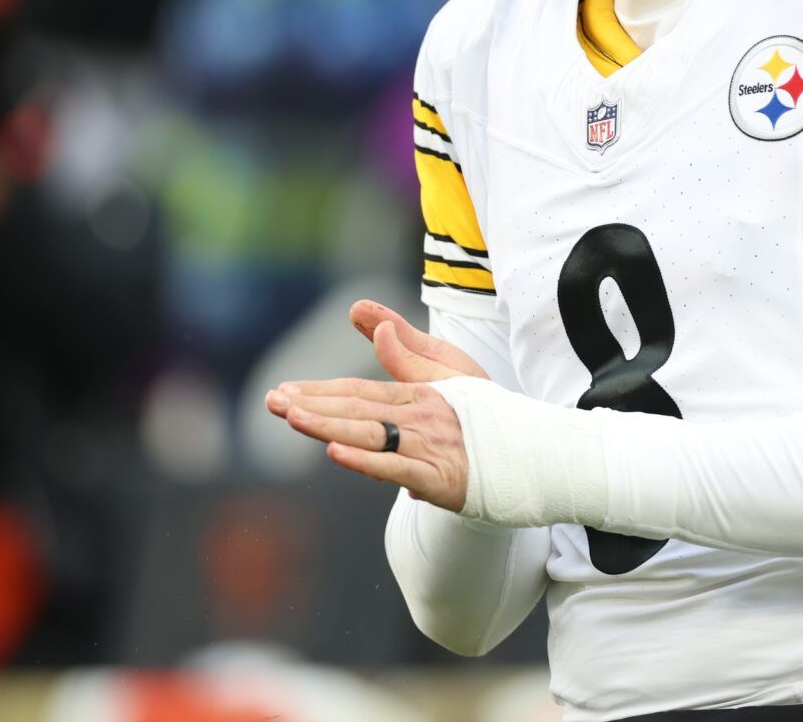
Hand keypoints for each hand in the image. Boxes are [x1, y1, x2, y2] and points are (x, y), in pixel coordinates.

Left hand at [262, 301, 487, 511]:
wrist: (531, 455)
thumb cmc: (485, 415)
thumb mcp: (450, 375)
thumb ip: (408, 353)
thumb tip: (376, 325)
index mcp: (418, 393)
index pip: (359, 390)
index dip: (320, 391)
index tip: (283, 392)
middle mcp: (420, 415)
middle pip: (357, 408)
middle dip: (312, 405)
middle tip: (272, 402)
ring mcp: (430, 444)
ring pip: (369, 433)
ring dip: (328, 425)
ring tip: (293, 418)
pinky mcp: (440, 476)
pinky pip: (396, 467)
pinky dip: (365, 460)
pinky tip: (337, 452)